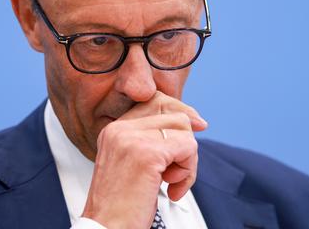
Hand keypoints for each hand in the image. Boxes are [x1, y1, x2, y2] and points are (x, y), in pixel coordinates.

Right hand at [81, 92, 207, 228]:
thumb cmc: (120, 208)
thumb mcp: (133, 166)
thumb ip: (153, 141)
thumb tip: (195, 120)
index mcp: (114, 130)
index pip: (155, 102)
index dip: (179, 116)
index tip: (188, 138)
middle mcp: (119, 130)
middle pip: (174, 113)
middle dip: (184, 145)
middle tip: (173, 173)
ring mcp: (132, 139)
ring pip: (184, 129)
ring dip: (186, 161)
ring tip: (170, 182)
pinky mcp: (148, 154)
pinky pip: (188, 148)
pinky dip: (188, 172)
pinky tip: (172, 188)